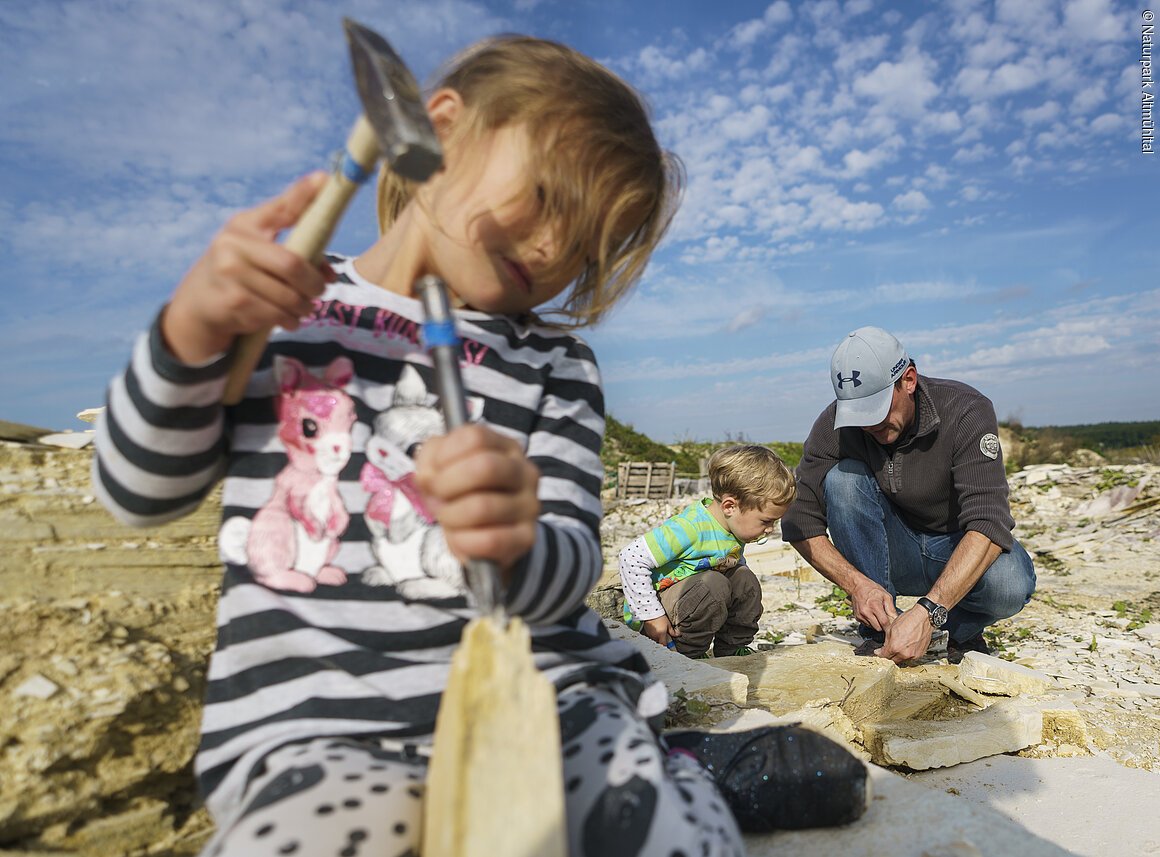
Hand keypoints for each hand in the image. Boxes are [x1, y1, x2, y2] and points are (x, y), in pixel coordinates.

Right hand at [163, 172, 333, 362]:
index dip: (303, 194)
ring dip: (304, 307)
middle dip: (314, 284)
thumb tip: (330, 273)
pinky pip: (276, 315)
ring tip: (304, 308)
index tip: (325, 179)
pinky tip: (287, 319)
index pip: (281, 207)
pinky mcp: (232, 302)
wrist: (200, 302)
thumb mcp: (259, 248)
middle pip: (292, 265)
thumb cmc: (240, 270)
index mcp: (245, 224)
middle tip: (320, 291)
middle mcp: (233, 244)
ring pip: (288, 296)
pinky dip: (289, 320)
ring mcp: (230, 273)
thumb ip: (296, 250)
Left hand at [414, 424, 539, 579]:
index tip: (433, 472)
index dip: (444, 455)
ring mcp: (529, 505)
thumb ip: (430, 460)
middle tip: (435, 496)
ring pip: (483, 507)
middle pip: (485, 467)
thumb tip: (428, 477)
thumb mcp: (445, 468)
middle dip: (447, 485)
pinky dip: (464, 541)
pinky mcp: (526, 536)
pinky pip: (491, 539)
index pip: (475, 437)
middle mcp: (523, 472)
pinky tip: (459, 538)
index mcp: (505, 447)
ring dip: (451, 516)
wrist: (488, 533)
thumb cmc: (465, 494)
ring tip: (446, 518)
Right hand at [641, 615, 677, 646]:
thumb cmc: (660, 617)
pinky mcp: (646, 632)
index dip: (666, 646)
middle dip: (662, 640)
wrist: (651, 612)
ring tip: (659, 631)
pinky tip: (655, 629)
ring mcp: (650, 634)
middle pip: (659, 642)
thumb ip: (672, 631)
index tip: (669, 645)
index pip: (663, 645)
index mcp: (661, 635)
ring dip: (657, 637)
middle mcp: (655, 636)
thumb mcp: (668, 624)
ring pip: (654, 639)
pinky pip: (651, 636)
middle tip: (664, 635)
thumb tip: (678, 635)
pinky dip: (653, 634)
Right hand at [848, 577, 898, 632]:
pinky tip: (872, 614)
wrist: (858, 587)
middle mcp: (866, 612)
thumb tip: (896, 619)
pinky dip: (871, 622)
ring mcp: (860, 615)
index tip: (892, 625)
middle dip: (883, 626)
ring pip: (872, 627)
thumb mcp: (886, 596)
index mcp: (874, 606)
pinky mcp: (857, 617)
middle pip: (878, 628)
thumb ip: (891, 608)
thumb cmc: (873, 590)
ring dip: (877, 624)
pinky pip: (867, 624)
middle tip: (886, 619)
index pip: (884, 622)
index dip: (889, 626)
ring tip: (878, 615)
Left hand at [876, 607, 932, 663]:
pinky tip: (905, 647)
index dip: (880, 653)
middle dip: (888, 655)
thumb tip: (883, 647)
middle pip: (892, 660)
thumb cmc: (909, 620)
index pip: (884, 656)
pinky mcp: (920, 654)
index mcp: (895, 647)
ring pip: (902, 660)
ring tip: (898, 647)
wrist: (923, 618)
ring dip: (898, 656)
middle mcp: (904, 653)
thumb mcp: (891, 628)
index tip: (878, 652)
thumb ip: (886, 641)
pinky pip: (910, 658)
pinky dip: (906, 654)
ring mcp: (913, 655)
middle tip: (887, 650)